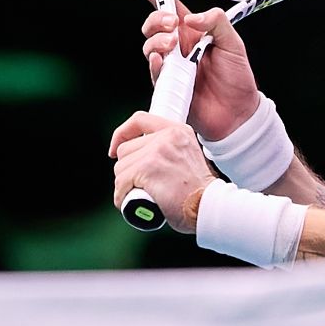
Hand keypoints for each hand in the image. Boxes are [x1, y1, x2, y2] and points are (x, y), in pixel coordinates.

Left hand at [110, 111, 215, 233]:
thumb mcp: (187, 157)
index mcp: (178, 130)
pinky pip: (121, 183)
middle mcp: (167, 136)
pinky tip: (131, 204)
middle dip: (126, 170)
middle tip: (139, 185)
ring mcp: (157, 152)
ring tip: (139, 195)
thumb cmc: (198, 191)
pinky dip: (121, 196)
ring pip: (121, 168)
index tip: (115, 149)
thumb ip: (169, 149)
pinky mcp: (148, 169)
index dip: (122, 134)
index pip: (139, 120)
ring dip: (124, 185)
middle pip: (126, 150)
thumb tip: (142, 154)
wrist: (209, 205)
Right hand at [131, 0, 260, 140]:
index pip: (170, 7)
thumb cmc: (237, 78)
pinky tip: (163, 60)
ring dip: (157, 40)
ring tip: (174, 46)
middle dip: (157, 19)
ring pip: (149, 46)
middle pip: (153, 25)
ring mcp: (171, 67)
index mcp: (194, 33)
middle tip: (173, 25)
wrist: (238, 114)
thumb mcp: (233, 43)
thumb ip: (216, 22)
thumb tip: (189, 18)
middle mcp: (179, 48)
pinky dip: (155, 62)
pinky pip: (153, 71)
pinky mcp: (167, 86)